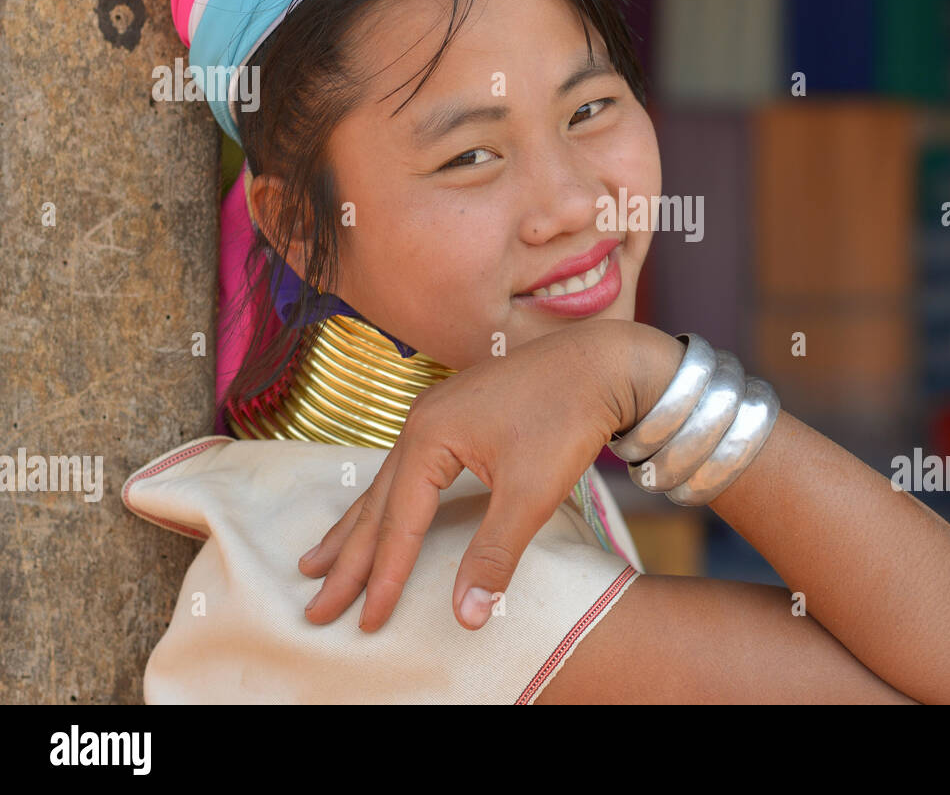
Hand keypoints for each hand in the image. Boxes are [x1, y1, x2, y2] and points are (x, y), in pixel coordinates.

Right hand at [297, 318, 643, 632]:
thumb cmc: (568, 418)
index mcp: (430, 437)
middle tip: (315, 607)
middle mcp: (420, 421)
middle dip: (347, 559)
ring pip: (386, 483)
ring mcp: (436, 413)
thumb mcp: (531, 493)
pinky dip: (386, 499)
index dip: (383, 577)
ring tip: (318, 561)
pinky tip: (379, 510)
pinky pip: (407, 467)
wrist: (602, 361)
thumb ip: (494, 553)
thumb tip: (465, 616)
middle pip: (376, 503)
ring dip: (357, 528)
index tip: (367, 621)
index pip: (398, 522)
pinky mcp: (455, 413)